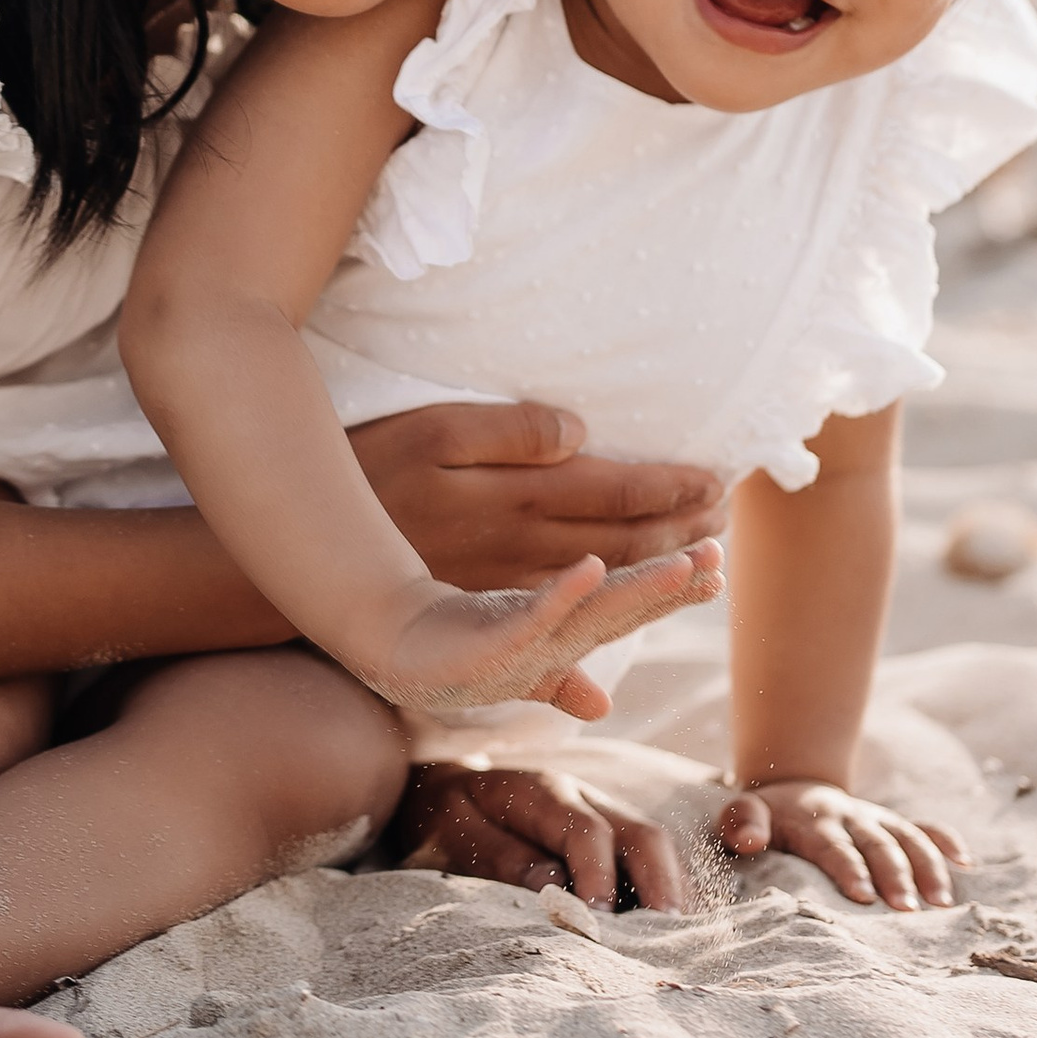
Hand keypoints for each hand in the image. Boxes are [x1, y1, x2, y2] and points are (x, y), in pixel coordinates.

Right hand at [349, 403, 724, 590]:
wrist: (311, 553)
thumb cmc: (368, 469)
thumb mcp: (434, 429)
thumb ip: (511, 432)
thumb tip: (581, 435)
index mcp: (516, 496)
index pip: (614, 493)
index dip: (669, 488)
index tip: (716, 480)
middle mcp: (521, 546)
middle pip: (619, 541)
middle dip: (679, 529)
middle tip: (725, 517)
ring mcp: (505, 580)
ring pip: (601, 577)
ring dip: (657, 567)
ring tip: (703, 559)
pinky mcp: (485, 602)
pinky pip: (567, 605)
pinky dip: (610, 603)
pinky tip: (632, 608)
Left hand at [371, 539, 723, 723]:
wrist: (392, 652)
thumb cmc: (455, 654)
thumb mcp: (517, 665)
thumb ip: (562, 680)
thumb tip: (602, 708)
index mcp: (563, 640)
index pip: (627, 611)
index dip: (672, 594)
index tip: (717, 568)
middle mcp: (554, 645)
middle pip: (622, 612)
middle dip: (671, 590)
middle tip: (718, 561)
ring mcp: (526, 645)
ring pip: (594, 615)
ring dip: (638, 591)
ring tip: (681, 566)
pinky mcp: (492, 642)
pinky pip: (533, 615)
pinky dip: (563, 592)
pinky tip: (590, 565)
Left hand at [389, 760, 693, 909]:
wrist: (445, 789)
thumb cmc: (447, 818)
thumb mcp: (455, 833)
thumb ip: (501, 856)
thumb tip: (553, 886)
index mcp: (544, 793)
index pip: (587, 832)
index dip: (599, 879)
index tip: (601, 924)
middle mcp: (586, 799)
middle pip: (642, 835)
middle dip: (662, 885)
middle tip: (669, 938)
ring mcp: (604, 816)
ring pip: (656, 848)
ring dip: (673, 892)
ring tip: (683, 942)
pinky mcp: (611, 838)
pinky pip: (650, 861)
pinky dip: (667, 892)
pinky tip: (674, 930)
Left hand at [718, 778, 961, 910]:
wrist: (791, 788)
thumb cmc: (764, 817)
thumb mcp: (744, 812)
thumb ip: (741, 824)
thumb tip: (751, 840)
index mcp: (814, 821)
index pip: (833, 846)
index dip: (849, 869)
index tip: (862, 897)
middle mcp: (852, 818)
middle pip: (879, 845)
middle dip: (895, 876)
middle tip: (907, 911)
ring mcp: (877, 819)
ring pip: (908, 838)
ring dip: (928, 867)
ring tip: (942, 904)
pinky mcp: (893, 823)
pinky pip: (924, 827)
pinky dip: (946, 841)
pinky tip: (966, 863)